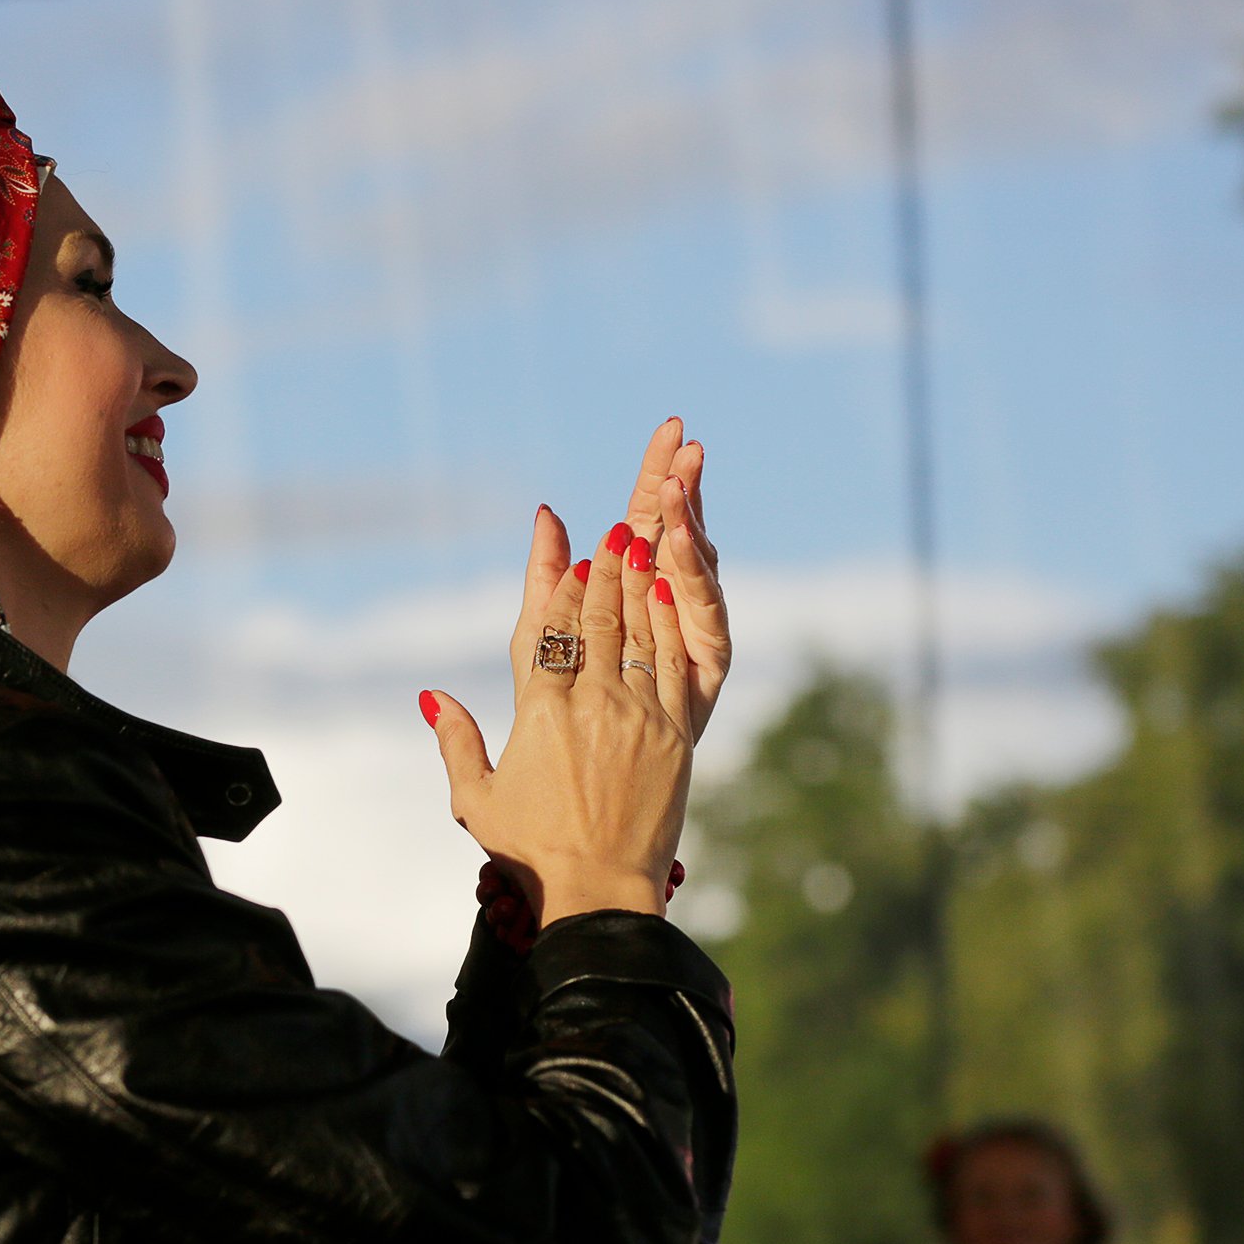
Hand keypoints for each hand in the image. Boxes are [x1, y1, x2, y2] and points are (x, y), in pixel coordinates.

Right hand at [427, 523, 693, 924]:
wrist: (600, 891)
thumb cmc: (531, 851)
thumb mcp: (476, 799)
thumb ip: (456, 742)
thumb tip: (432, 696)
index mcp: (538, 713)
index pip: (547, 628)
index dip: (557, 580)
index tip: (564, 543)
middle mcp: (589, 703)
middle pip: (596, 618)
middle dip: (604, 569)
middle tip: (613, 530)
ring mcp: (636, 715)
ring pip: (638, 632)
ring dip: (638, 584)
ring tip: (641, 544)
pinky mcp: (674, 734)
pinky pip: (673, 664)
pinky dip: (671, 624)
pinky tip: (669, 594)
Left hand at [508, 418, 730, 739]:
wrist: (591, 815)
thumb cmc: (558, 722)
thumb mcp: (538, 642)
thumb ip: (546, 577)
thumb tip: (545, 509)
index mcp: (634, 593)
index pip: (645, 516)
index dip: (657, 471)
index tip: (671, 427)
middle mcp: (670, 611)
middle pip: (676, 535)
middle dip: (680, 487)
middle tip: (686, 441)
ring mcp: (692, 639)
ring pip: (695, 572)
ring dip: (687, 529)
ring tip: (679, 486)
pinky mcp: (705, 673)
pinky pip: (702, 623)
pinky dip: (694, 587)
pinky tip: (682, 553)